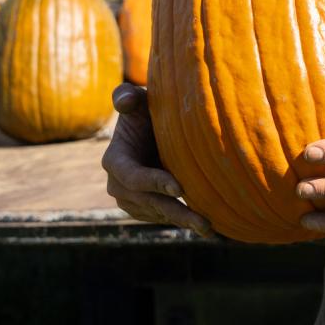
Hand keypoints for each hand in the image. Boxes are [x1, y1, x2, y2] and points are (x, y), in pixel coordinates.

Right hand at [101, 82, 213, 237]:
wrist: (151, 129)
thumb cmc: (146, 109)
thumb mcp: (137, 100)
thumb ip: (127, 96)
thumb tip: (126, 101)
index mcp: (115, 160)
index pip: (133, 177)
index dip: (154, 183)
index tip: (180, 188)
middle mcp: (119, 186)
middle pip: (148, 203)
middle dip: (175, 212)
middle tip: (203, 222)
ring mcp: (132, 200)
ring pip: (158, 214)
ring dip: (183, 221)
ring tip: (209, 228)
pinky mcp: (146, 208)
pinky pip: (163, 217)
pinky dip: (182, 221)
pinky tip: (205, 225)